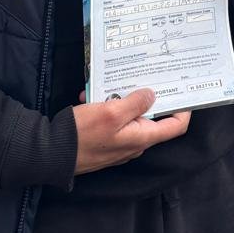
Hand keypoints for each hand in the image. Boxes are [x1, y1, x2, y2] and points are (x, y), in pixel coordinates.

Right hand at [71, 89, 189, 174]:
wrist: (50, 153)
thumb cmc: (82, 134)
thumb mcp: (111, 112)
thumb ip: (135, 103)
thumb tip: (152, 95)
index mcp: (142, 137)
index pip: (175, 126)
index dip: (183, 108)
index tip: (181, 89)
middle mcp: (135, 143)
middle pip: (151, 117)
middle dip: (142, 97)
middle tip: (135, 79)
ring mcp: (119, 144)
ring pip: (128, 116)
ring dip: (117, 100)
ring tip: (101, 89)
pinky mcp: (105, 142)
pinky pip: (112, 121)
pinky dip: (103, 108)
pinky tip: (88, 99)